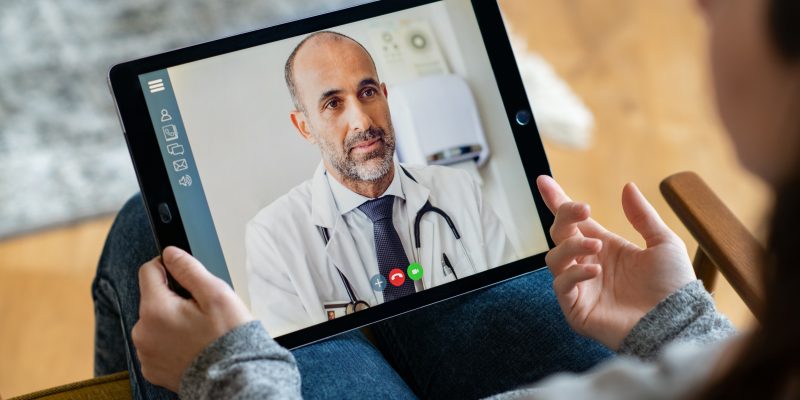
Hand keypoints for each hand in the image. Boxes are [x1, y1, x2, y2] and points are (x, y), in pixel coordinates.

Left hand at [132, 246, 252, 391]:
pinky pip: (157, 345)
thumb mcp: (216, 294)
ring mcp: (145, 353)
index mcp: (155, 309)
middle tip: (201, 311)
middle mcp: (142, 332)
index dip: (168, 266)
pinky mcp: (152, 369)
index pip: (148, 271)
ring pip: (155, 322)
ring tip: (199, 331)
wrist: (233, 379)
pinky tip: (192, 346)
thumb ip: (189, 269)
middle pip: (152, 298)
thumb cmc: (228, 338)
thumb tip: (170, 253)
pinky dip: (171, 342)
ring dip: (171, 321)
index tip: (185, 274)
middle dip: (173, 298)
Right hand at [536, 176, 695, 349]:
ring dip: (571, 247)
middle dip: (565, 216)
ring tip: (596, 247)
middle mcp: (588, 264)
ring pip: (555, 258)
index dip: (557, 201)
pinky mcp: (576, 309)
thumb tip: (626, 187)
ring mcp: (581, 287)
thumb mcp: (663, 243)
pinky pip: (561, 285)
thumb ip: (643, 216)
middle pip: (559, 234)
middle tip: (582, 209)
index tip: (543, 180)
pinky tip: (595, 271)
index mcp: (605, 247)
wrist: (676, 323)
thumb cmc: (674, 287)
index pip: (574, 222)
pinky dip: (574, 274)